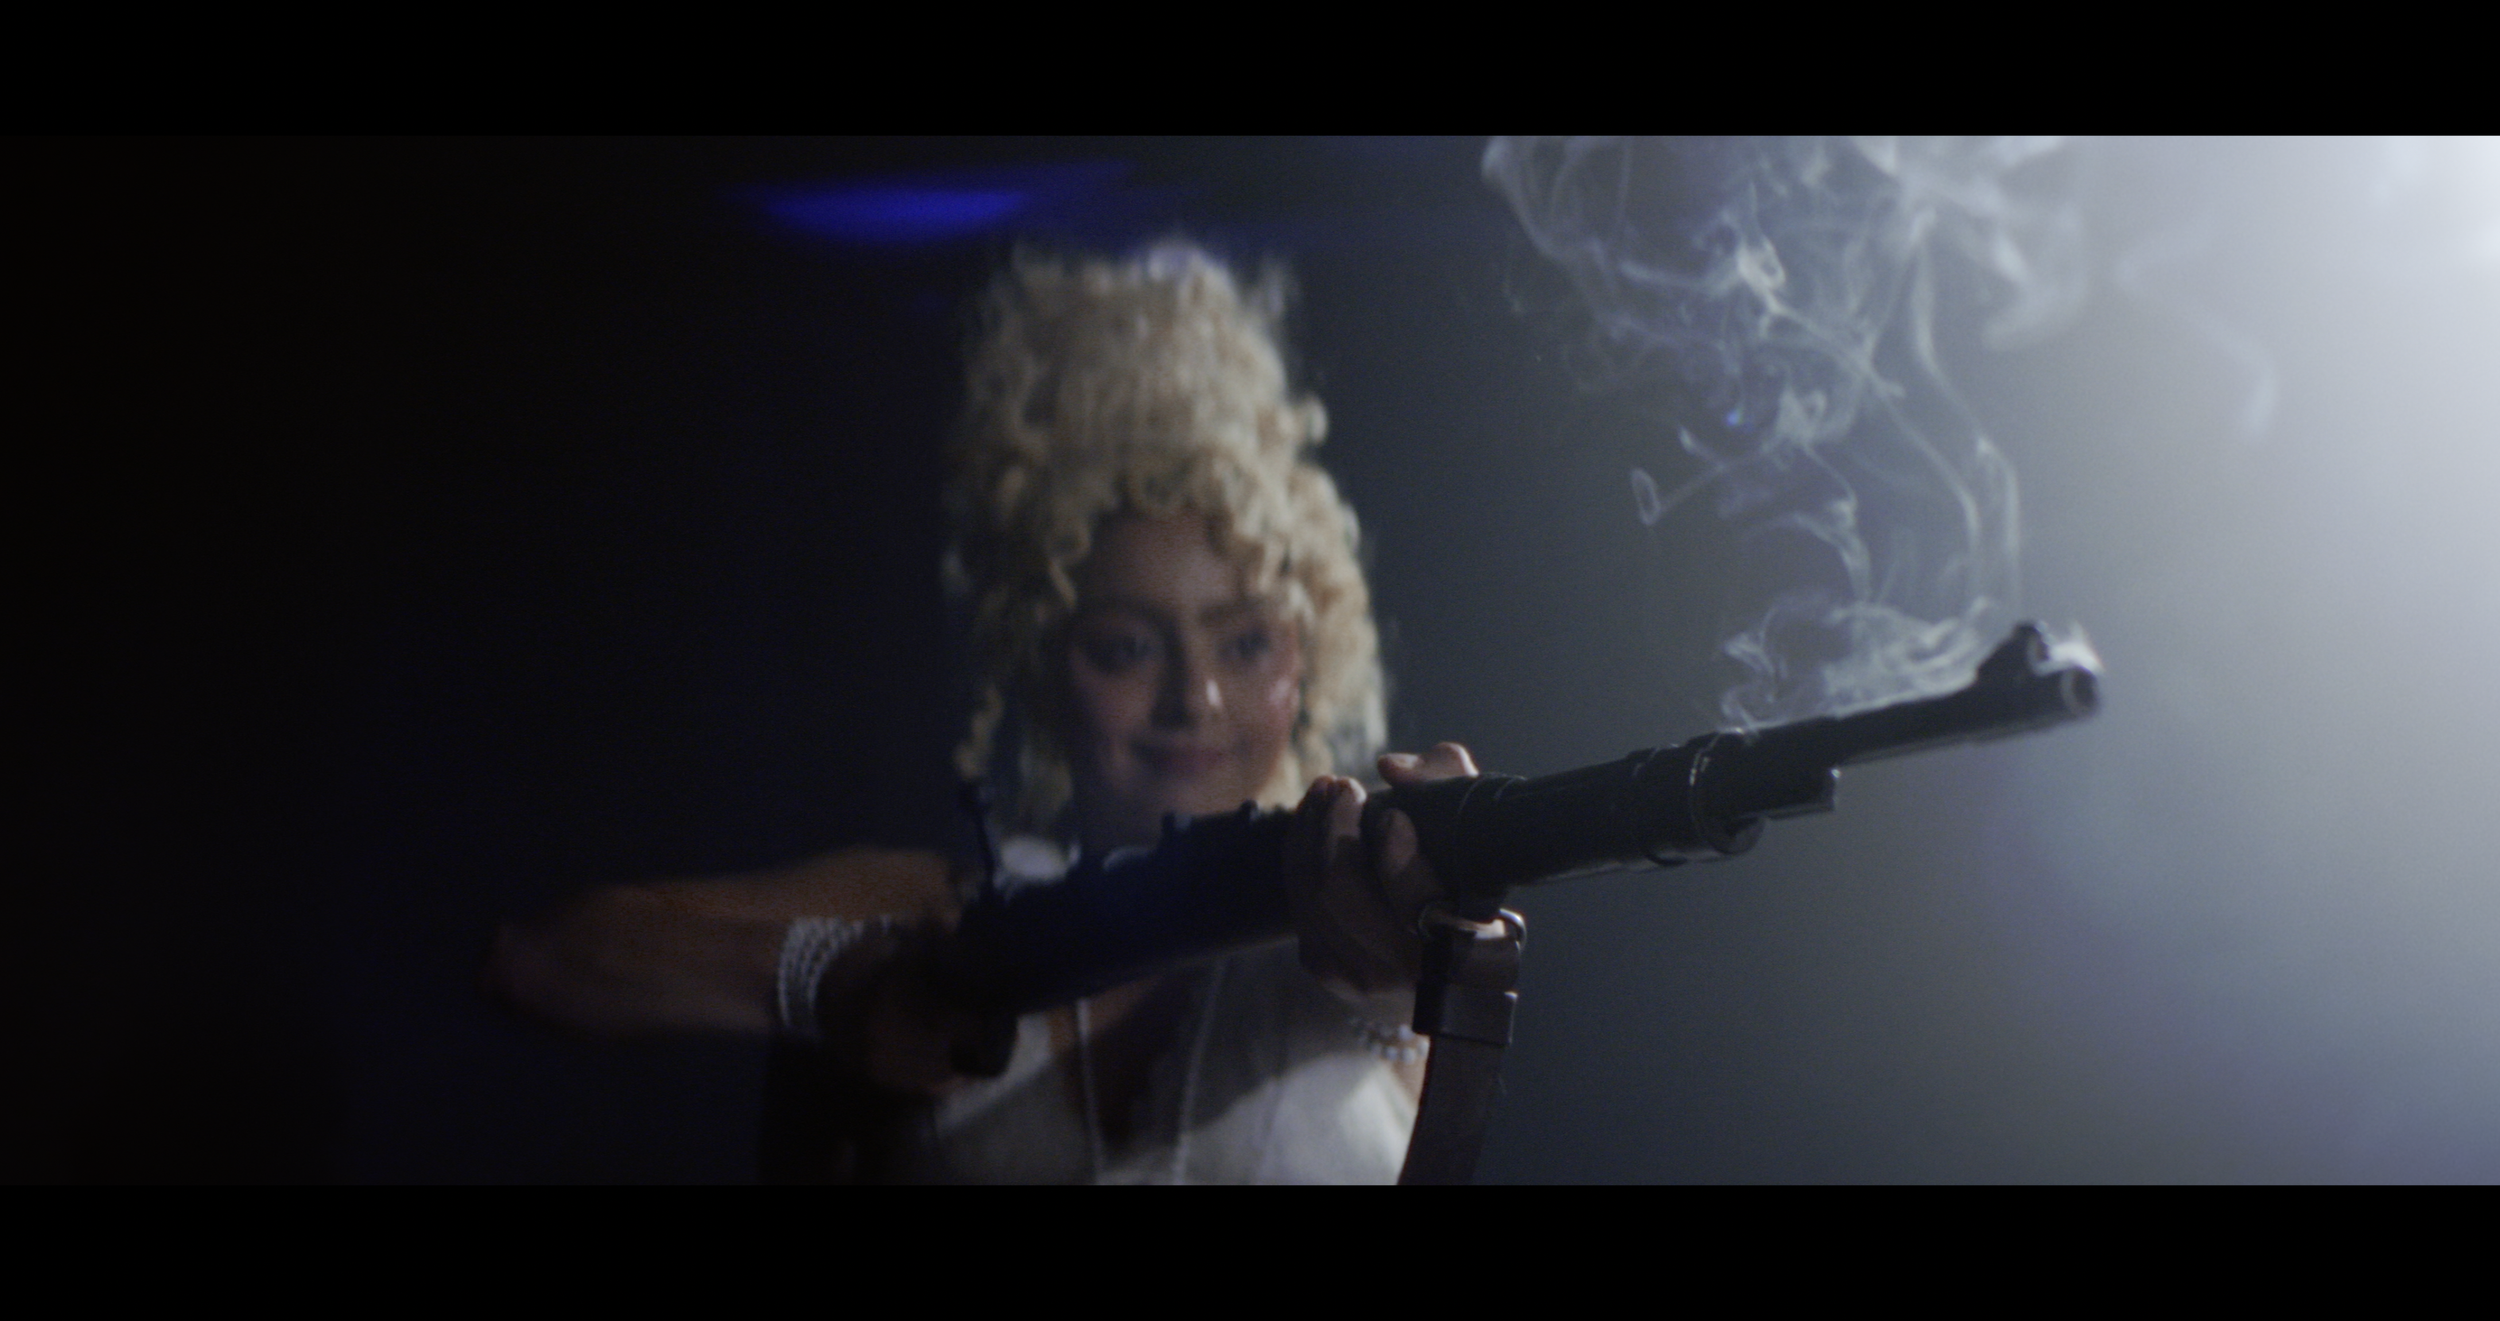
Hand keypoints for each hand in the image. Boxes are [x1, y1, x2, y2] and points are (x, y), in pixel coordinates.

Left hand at [1284, 742, 1480, 1001]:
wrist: (1439, 961)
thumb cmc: (1467, 880)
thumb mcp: (1478, 831)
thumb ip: (1450, 782)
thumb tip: (1391, 768)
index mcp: (1469, 956)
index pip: (1421, 911)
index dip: (1400, 862)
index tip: (1393, 816)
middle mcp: (1411, 978)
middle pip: (1345, 895)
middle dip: (1336, 829)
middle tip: (1345, 787)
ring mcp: (1362, 980)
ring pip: (1312, 895)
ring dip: (1311, 830)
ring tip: (1326, 789)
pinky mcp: (1327, 969)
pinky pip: (1298, 903)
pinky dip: (1298, 851)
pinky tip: (1309, 817)